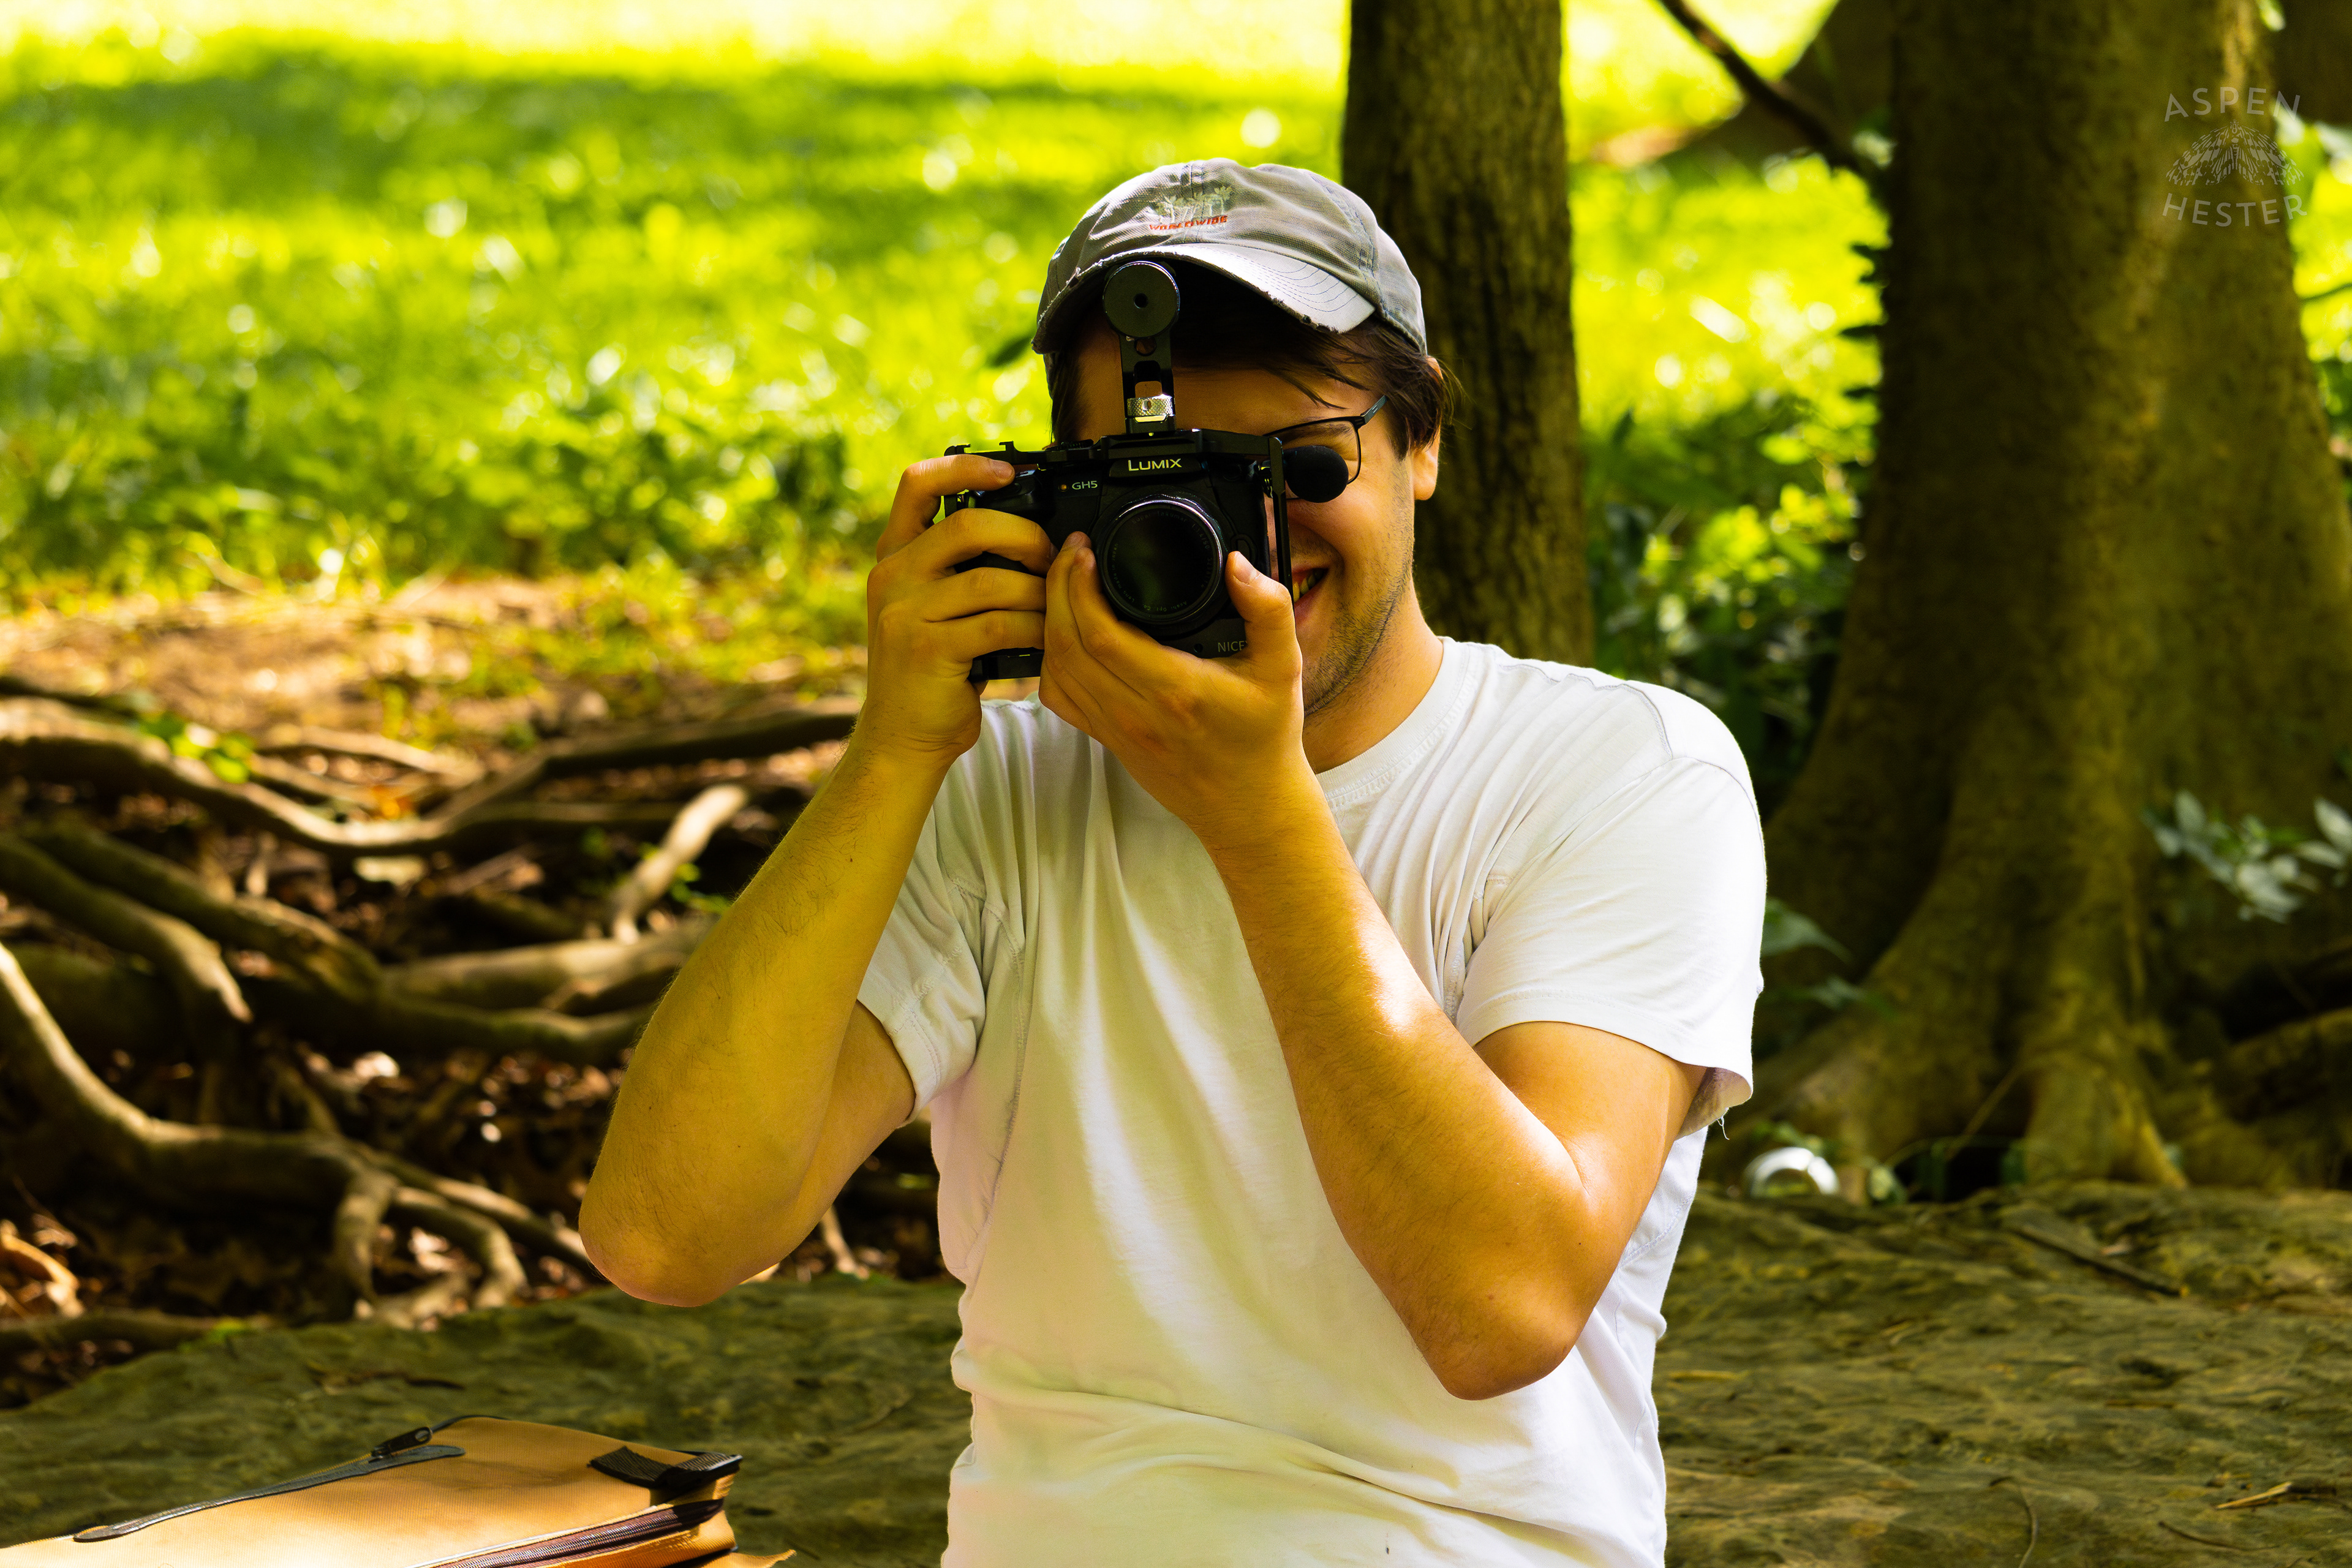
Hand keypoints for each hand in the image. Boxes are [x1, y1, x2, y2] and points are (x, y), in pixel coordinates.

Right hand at [857, 455, 1053, 766]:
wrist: (902, 737)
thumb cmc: (931, 672)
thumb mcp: (931, 608)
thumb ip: (957, 569)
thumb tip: (1027, 534)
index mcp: (893, 556)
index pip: (917, 485)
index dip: (964, 467)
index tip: (1009, 471)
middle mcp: (891, 576)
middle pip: (967, 526)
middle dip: (1023, 537)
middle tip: (1051, 558)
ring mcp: (905, 612)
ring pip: (991, 579)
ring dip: (1037, 592)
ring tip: (1054, 607)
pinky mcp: (927, 649)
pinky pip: (999, 623)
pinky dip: (1033, 629)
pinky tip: (1044, 638)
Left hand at [1037, 533, 1315, 848]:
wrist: (1251, 807)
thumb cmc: (1265, 738)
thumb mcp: (1284, 668)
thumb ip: (1268, 610)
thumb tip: (1238, 563)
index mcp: (1175, 689)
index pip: (1101, 633)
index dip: (1079, 587)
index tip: (1084, 552)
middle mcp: (1135, 713)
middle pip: (1066, 645)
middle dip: (1058, 589)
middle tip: (1070, 554)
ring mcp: (1116, 730)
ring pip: (1056, 670)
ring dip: (1049, 620)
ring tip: (1064, 583)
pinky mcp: (1108, 741)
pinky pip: (1059, 698)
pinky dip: (1050, 660)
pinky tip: (1063, 632)